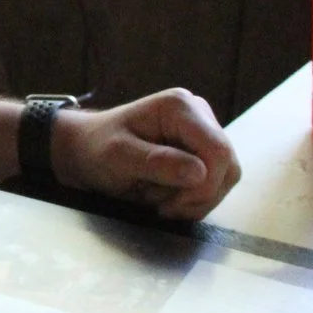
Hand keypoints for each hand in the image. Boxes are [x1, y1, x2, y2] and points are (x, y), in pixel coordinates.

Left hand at [50, 88, 240, 221]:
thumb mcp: (118, 158)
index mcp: (180, 107)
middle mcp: (199, 114)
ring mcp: (203, 132)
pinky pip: (215, 183)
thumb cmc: (96, 150)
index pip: (218, 152)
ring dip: (193, 199)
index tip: (167, 205)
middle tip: (160, 204)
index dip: (203, 187)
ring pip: (224, 178)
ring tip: (157, 197)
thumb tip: (200, 173)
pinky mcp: (202, 151)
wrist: (85, 151)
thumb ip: (157, 163)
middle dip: (196, 196)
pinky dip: (192, 198)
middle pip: (226, 167)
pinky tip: (165, 196)